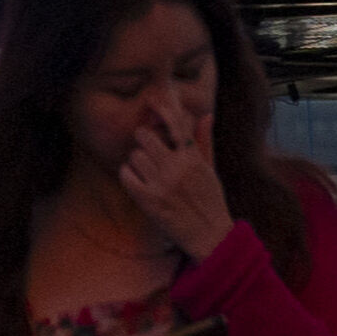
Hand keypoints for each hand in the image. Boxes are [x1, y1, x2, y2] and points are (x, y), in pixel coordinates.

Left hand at [114, 111, 234, 262]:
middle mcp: (177, 168)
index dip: (162, 109)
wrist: (210, 236)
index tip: (152, 99)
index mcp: (193, 159)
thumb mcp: (210, 170)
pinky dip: (128, 175)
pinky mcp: (148, 200)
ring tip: (149, 173)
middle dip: (144, 140)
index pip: (175, 125)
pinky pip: (126, 174)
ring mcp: (162, 184)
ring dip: (137, 161)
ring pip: (134, 155)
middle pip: (144, 136)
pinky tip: (138, 182)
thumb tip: (206, 114)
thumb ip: (203, 141)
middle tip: (150, 151)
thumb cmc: (210, 200)